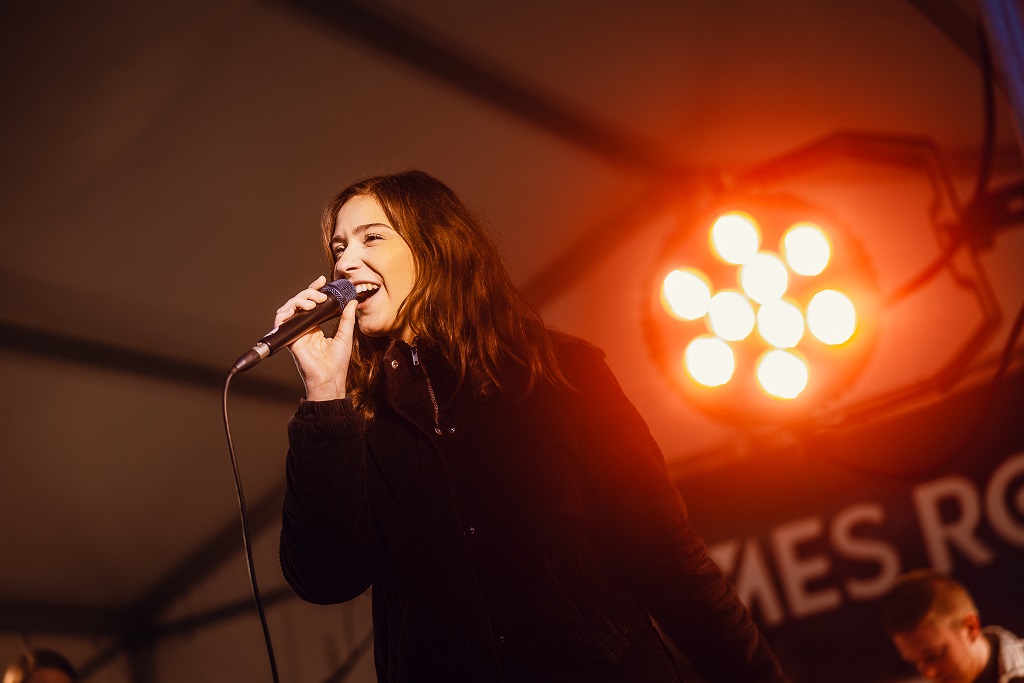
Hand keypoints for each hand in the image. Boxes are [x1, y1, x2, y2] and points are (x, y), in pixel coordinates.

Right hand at [275, 275, 356, 399]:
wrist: (330, 380)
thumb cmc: (337, 363)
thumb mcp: (345, 335)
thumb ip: (347, 318)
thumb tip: (352, 301)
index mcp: (315, 327)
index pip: (311, 303)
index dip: (314, 290)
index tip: (322, 280)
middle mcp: (304, 328)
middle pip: (299, 302)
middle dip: (308, 293)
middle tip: (321, 296)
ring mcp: (296, 333)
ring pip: (289, 308)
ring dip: (299, 300)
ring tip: (313, 303)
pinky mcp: (290, 339)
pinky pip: (281, 322)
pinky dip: (285, 312)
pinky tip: (299, 309)